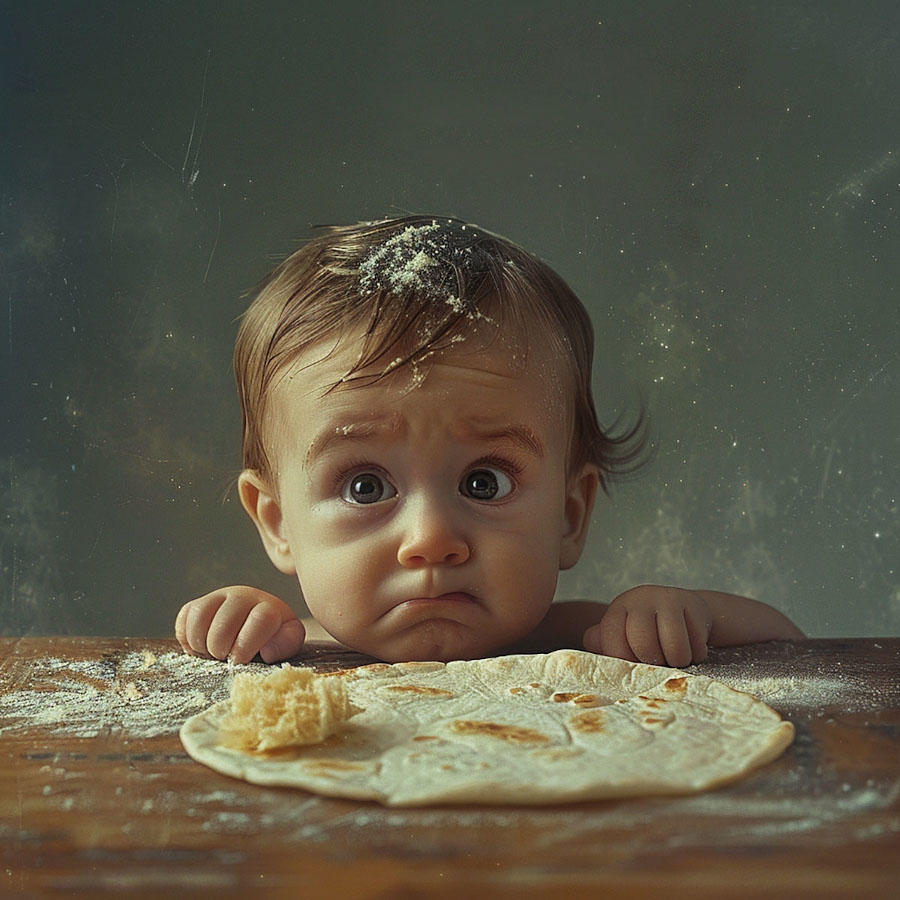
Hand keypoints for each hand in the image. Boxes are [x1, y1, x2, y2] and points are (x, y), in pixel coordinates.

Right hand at [175, 586, 305, 664]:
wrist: (255, 623)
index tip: (239, 660)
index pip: (260, 619)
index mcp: (268, 606)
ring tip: (211, 654)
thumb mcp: (288, 640)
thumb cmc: (272, 636)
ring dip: (202, 643)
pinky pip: (184, 616)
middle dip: (222, 648)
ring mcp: (218, 597)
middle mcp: (242, 596)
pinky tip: (199, 647)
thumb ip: (286, 644)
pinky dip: (186, 637)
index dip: (246, 644)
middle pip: (224, 622)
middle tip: (224, 659)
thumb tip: (268, 652)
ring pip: (200, 615)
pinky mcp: (197, 603)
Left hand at [582, 585, 711, 667]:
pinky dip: (696, 655)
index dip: (622, 660)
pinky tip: (691, 646)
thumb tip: (587, 655)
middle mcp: (639, 598)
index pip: (610, 637)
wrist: (687, 611)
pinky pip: (697, 644)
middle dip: (653, 663)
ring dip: (678, 662)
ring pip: (674, 647)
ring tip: (675, 657)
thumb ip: (604, 646)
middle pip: (643, 643)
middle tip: (659, 663)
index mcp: (618, 609)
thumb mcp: (624, 636)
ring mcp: (667, 598)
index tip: (633, 668)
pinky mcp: (693, 603)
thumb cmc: (650, 631)